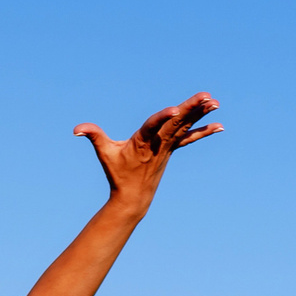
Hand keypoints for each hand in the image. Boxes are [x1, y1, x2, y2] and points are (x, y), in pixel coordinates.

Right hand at [73, 93, 220, 211]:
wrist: (133, 197)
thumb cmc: (117, 173)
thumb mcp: (104, 153)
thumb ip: (93, 136)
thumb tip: (76, 130)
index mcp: (142, 141)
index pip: (154, 126)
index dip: (164, 117)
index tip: (175, 110)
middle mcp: (158, 143)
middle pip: (177, 122)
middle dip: (192, 109)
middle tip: (207, 97)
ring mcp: (168, 146)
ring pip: (186, 126)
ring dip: (201, 114)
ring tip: (216, 102)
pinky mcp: (172, 148)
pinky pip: (190, 137)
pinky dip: (204, 130)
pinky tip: (220, 125)